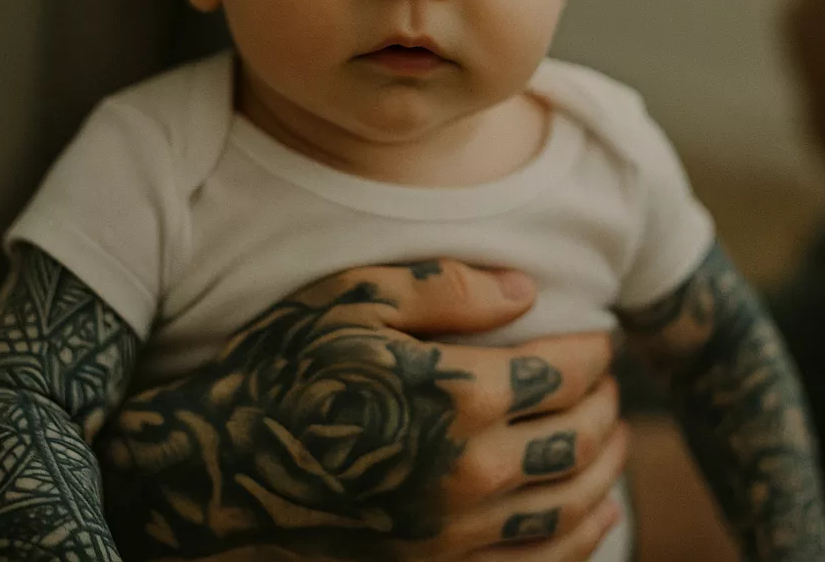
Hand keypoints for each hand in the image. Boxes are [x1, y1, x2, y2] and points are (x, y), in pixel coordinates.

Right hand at [98, 261, 625, 561]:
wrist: (211, 476)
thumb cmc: (279, 374)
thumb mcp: (351, 302)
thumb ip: (446, 287)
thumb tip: (528, 288)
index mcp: (455, 396)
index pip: (563, 371)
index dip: (594, 352)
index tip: (599, 338)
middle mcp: (469, 473)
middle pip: (577, 438)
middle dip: (606, 406)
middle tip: (609, 384)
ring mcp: (455, 535)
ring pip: (570, 505)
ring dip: (606, 469)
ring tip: (613, 439)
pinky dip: (581, 537)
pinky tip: (594, 513)